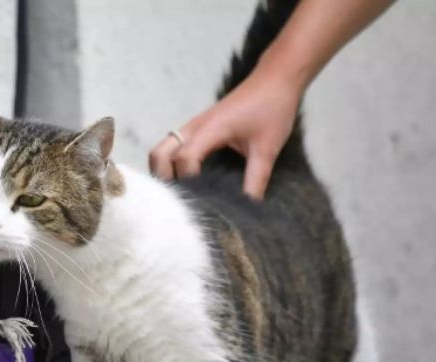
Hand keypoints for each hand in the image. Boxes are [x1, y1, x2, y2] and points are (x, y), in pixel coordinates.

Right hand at [149, 71, 302, 199]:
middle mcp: (194, 127)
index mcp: (209, 130)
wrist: (275, 79)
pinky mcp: (198, 127)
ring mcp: (194, 126)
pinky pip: (174, 146)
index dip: (189, 181)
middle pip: (159, 154)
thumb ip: (256, 180)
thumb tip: (249, 208)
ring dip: (164, 171)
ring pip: (163, 150)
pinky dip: (172, 163)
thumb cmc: (272, 108)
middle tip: (180, 199)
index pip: (184, 159)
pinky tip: (188, 179)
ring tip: (181, 193)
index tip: (203, 199)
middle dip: (162, 178)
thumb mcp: (267, 149)